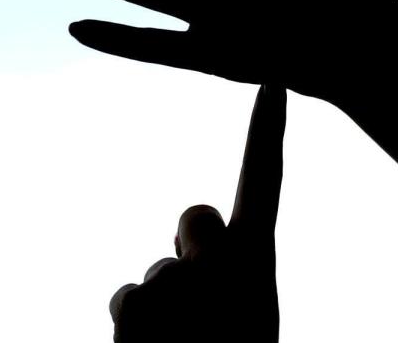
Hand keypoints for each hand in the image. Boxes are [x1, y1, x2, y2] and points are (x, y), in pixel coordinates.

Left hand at [108, 84, 286, 342]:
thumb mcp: (244, 318)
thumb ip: (225, 269)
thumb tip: (188, 233)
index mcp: (262, 268)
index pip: (266, 183)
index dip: (266, 131)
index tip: (272, 80)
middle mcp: (234, 269)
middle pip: (194, 215)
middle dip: (188, 248)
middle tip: (201, 310)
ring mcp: (190, 288)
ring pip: (154, 274)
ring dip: (158, 317)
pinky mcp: (144, 307)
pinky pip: (125, 300)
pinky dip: (131, 338)